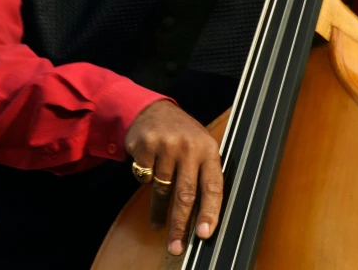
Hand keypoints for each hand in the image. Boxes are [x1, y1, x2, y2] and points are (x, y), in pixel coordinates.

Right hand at [124, 99, 222, 256]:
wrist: (152, 109)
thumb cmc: (181, 135)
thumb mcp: (199, 148)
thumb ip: (203, 175)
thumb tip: (205, 218)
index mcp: (208, 149)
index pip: (213, 186)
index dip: (210, 212)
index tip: (204, 234)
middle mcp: (188, 146)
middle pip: (186, 194)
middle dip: (181, 225)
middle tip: (177, 248)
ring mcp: (166, 144)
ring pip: (162, 189)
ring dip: (160, 212)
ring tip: (158, 225)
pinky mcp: (145, 146)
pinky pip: (144, 178)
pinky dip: (146, 180)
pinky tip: (148, 169)